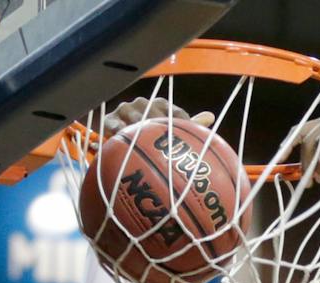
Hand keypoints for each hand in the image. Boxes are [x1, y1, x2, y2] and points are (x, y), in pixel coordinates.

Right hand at [100, 97, 215, 136]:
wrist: (118, 137)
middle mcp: (143, 104)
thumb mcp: (167, 131)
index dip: (181, 125)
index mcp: (160, 105)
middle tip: (166, 141)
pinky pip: (113, 123)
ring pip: (134, 116)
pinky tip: (120, 136)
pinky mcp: (109, 119)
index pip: (175, 113)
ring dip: (139, 127)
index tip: (185, 140)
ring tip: (143, 138)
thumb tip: (211, 116)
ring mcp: (126, 110)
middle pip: (154, 113)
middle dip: (160, 125)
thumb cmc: (147, 136)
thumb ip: (188, 124)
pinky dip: (117, 130)